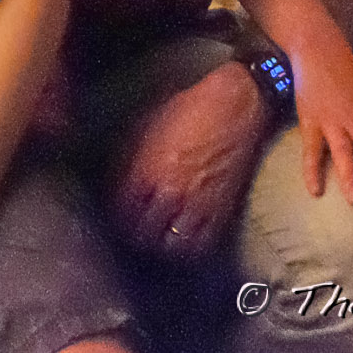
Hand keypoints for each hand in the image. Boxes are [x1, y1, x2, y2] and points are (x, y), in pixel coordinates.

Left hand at [112, 61, 269, 255]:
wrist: (237, 103)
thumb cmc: (190, 106)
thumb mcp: (148, 124)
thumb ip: (130, 156)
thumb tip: (116, 176)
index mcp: (145, 172)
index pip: (121, 211)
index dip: (116, 216)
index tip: (116, 215)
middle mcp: (168, 194)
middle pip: (142, 233)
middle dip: (135, 235)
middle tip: (133, 233)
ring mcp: (196, 205)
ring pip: (169, 246)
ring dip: (160, 246)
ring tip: (157, 242)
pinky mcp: (220, 210)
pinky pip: (200, 244)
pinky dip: (189, 249)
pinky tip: (183, 242)